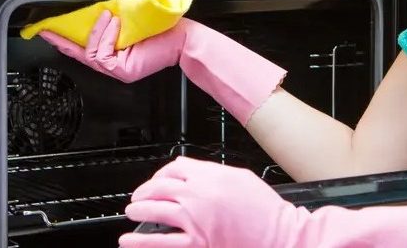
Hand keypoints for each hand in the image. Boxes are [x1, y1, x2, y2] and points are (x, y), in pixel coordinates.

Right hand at [39, 10, 185, 82]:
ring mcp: (119, 70)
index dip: (66, 42)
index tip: (49, 32)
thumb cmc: (160, 28)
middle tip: (51, 30)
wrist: (181, 37)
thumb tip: (94, 14)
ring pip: (92, 54)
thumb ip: (111, 24)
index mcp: (116, 54)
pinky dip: (106, 36)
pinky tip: (114, 24)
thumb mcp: (129, 23)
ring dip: (97, 32)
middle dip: (66, 41)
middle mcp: (115, 65)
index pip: (87, 49)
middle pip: (84, 54)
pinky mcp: (124, 71)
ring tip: (107, 16)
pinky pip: (104, 54)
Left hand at [119, 156, 306, 247]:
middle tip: (139, 196)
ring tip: (133, 211)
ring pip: (155, 211)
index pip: (176, 167)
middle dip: (145, 191)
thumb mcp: (241, 177)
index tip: (160, 178)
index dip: (163, 172)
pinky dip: (140, 242)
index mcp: (211, 176)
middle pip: (160, 187)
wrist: (278, 234)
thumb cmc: (264, 208)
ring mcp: (195, 221)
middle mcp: (199, 195)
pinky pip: (160, 243)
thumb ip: (213, 172)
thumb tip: (193, 171)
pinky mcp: (197, 244)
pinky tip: (129, 241)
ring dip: (139, 210)